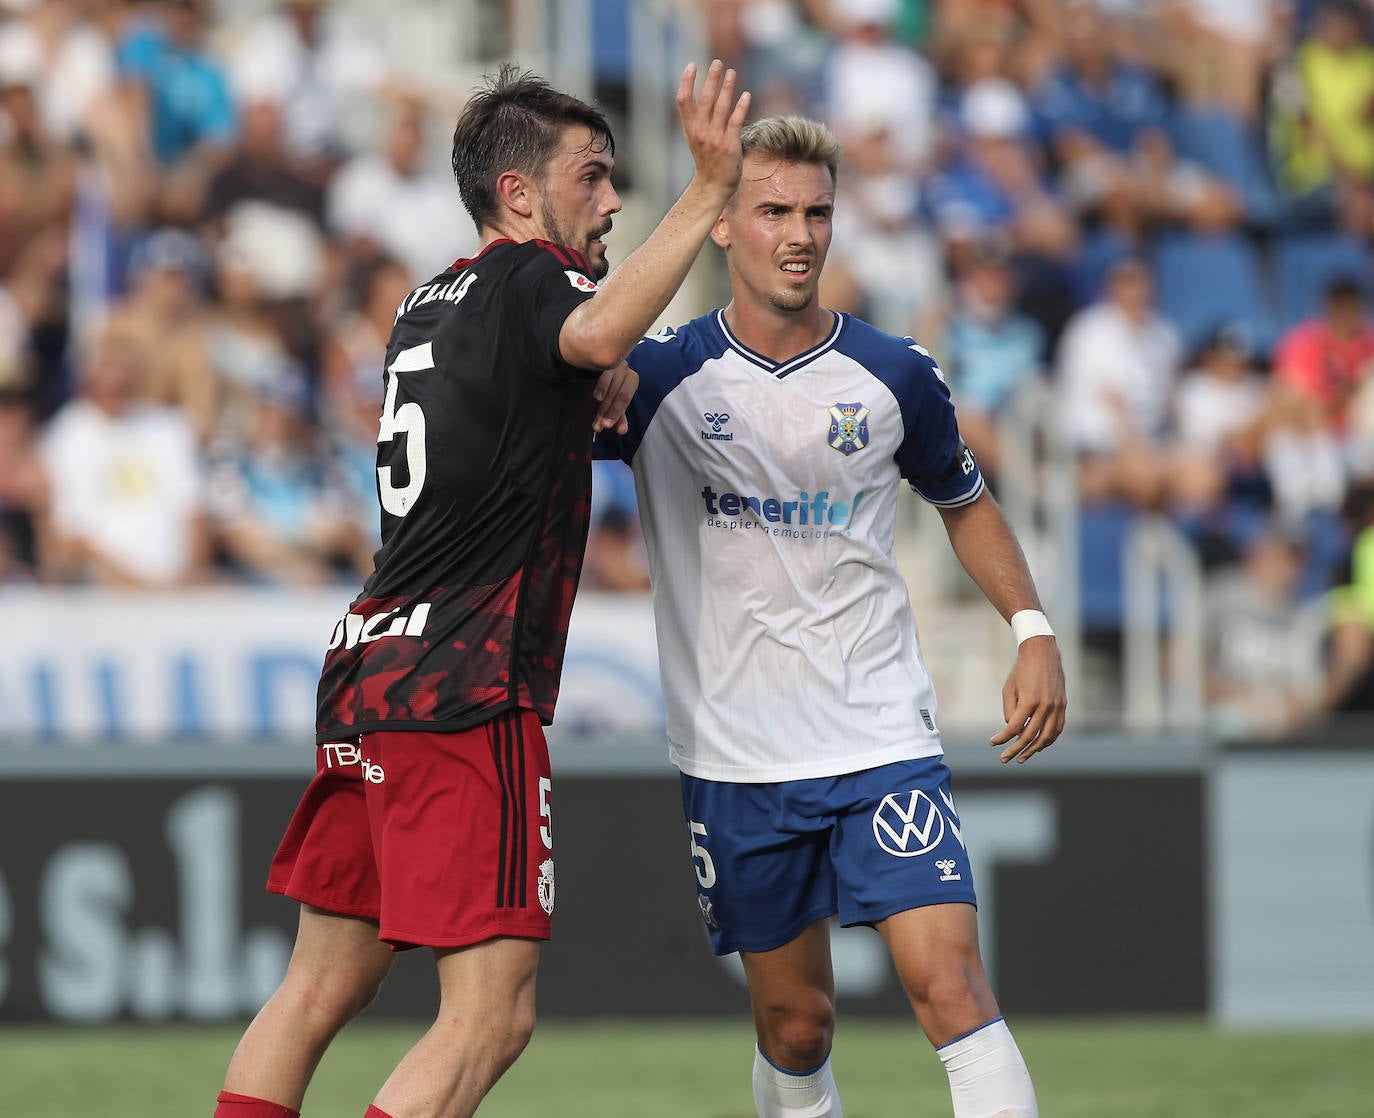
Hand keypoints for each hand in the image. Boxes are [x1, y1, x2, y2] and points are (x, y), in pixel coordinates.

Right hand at [592, 362, 637, 433]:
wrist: (584, 368)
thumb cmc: (602, 387)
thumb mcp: (610, 402)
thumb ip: (617, 416)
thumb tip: (622, 430)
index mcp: (631, 378)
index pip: (625, 398)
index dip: (616, 413)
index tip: (606, 426)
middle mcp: (624, 367)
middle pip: (619, 393)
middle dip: (608, 412)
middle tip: (599, 426)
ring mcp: (613, 361)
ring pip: (612, 385)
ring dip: (604, 403)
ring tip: (596, 415)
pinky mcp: (601, 358)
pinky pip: (604, 372)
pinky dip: (603, 386)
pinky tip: (597, 397)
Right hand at [676, 59, 750, 198]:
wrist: (713, 187)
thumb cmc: (707, 161)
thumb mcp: (696, 138)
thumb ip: (698, 119)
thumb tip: (706, 95)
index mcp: (690, 129)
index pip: (683, 100)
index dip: (686, 82)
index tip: (691, 65)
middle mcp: (700, 132)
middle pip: (704, 99)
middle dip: (711, 79)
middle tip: (717, 62)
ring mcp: (715, 139)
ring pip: (721, 108)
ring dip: (727, 88)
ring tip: (731, 72)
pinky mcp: (730, 146)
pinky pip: (735, 122)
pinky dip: (740, 107)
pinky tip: (746, 95)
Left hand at [989, 636, 1066, 763]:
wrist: (1042, 654)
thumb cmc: (1021, 670)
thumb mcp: (1009, 689)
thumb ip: (1009, 711)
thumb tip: (1011, 729)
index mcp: (1029, 701)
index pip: (1014, 727)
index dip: (1002, 738)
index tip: (993, 743)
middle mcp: (1045, 706)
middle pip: (1030, 736)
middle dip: (1016, 749)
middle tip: (1005, 759)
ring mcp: (1056, 706)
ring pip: (1047, 737)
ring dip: (1034, 749)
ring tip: (1022, 757)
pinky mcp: (1063, 705)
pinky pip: (1057, 728)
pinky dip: (1048, 739)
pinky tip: (1038, 745)